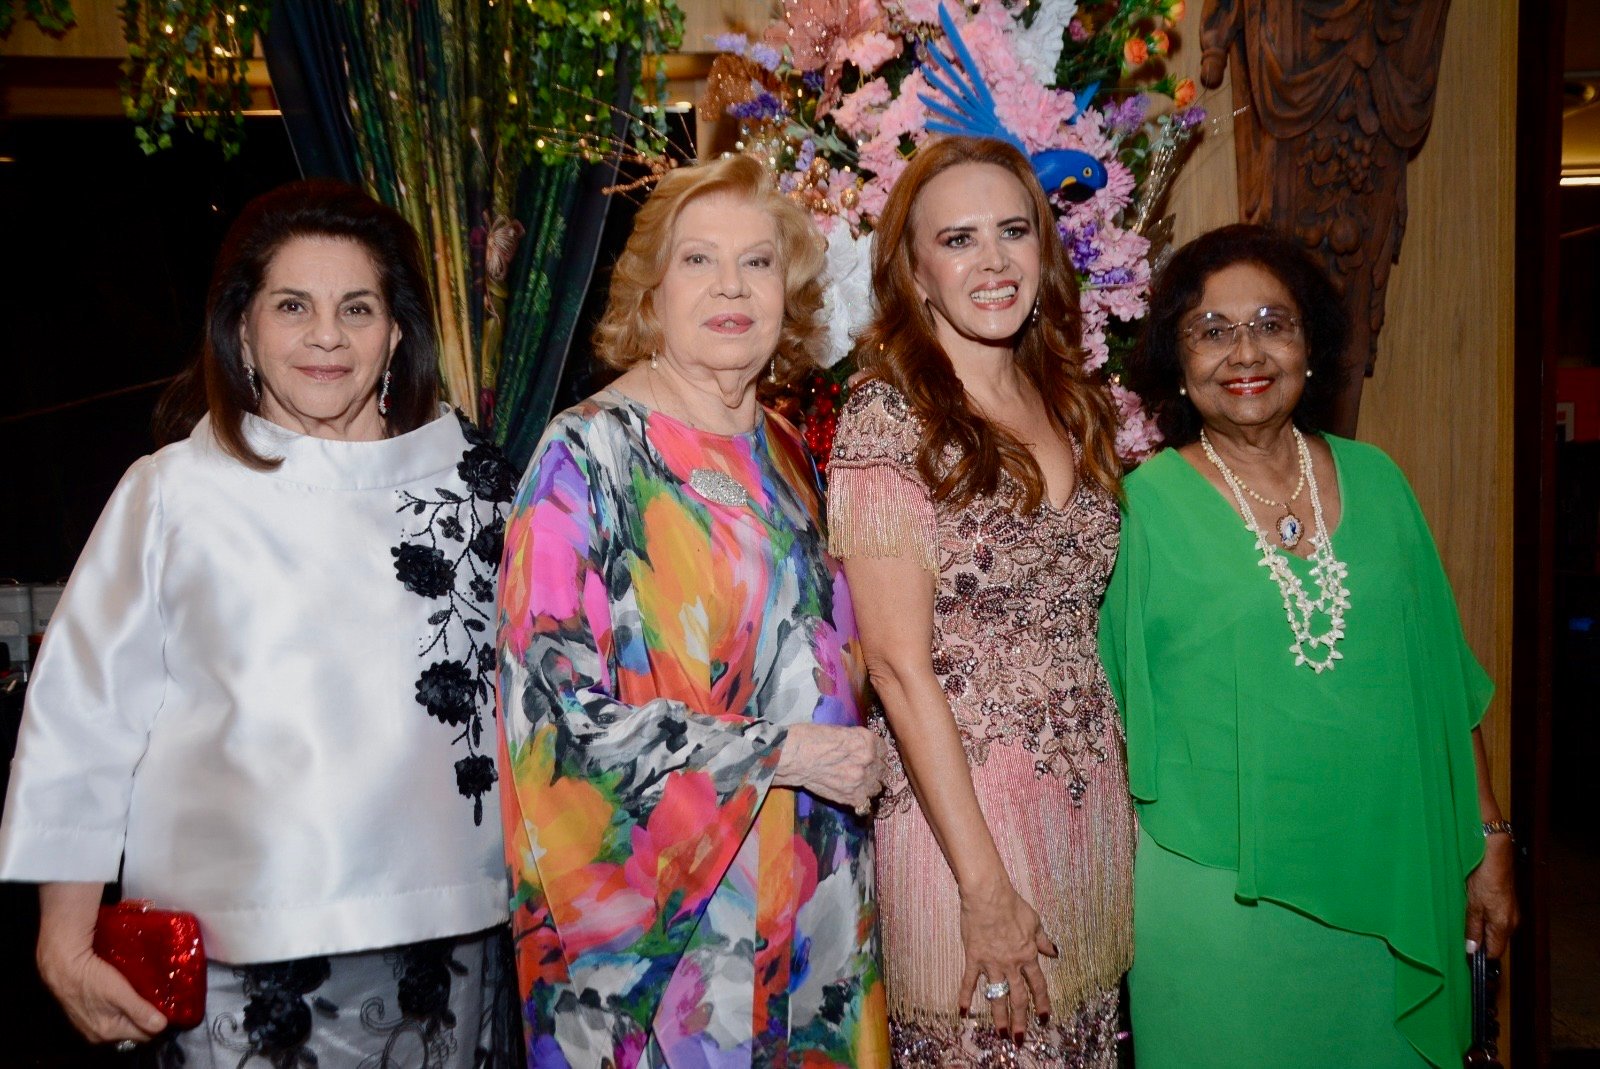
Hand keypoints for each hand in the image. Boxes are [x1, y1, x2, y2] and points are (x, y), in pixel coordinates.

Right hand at [37, 882, 166, 1045]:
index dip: (159, 1022)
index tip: (170, 1006)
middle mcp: (98, 1033)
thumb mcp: (120, 993)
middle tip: (161, 997)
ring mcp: (90, 1023)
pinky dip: (121, 1004)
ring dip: (134, 1008)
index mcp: (108, 1032)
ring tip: (147, 992)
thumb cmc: (91, 978)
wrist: (61, 964)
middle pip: (133, 1028)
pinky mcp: (85, 1010)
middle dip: (147, 1015)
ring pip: (122, 1019)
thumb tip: (162, 1026)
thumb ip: (141, 1011)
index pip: (144, 1035)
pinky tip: (128, 989)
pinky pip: (111, 1011)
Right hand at [773, 724, 886, 812]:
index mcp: (867, 741)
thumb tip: (866, 750)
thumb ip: (858, 742)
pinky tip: (852, 794)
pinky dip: (860, 799)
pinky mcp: (852, 797)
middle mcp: (868, 760)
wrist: (794, 757)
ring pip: (877, 787)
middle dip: (875, 770)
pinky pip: (866, 802)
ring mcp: (861, 780)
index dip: (877, 755)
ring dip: (869, 785)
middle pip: (883, 770)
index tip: (871, 758)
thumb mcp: (841, 732)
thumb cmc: (811, 738)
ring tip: (857, 784)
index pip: (884, 751)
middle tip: (864, 772)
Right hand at [957, 881, 1055, 1040]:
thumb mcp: (1035, 922)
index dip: (1041, 1003)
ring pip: (997, 996)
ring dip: (999, 1016)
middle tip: (1020, 1038)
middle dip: (1020, 1020)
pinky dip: (965, 996)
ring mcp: (992, 963)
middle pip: (1018, 998)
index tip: (1044, 1018)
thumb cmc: (1012, 905)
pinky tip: (962, 1011)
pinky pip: (969, 981)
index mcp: (1028, 955)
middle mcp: (1012, 964)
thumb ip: (1043, 940)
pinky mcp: (974, 958)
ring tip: (1000, 1034)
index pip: (1037, 985)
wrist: (988, 896)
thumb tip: (1054, 952)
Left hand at [1466, 834, 1518, 958]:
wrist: (1495, 853)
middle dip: (1478, 940)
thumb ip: (1473, 928)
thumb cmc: (1485, 876)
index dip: (1480, 956)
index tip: (1464, 954)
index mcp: (1504, 925)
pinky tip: (1472, 907)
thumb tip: (1472, 950)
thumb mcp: (1473, 905)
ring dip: (1480, 927)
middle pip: (1495, 941)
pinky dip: (1483, 916)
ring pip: (1494, 928)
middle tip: (1459, 935)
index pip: (1494, 952)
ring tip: (1464, 919)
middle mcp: (1511, 921)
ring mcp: (1510, 911)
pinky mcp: (1507, 901)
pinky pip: (1495, 916)